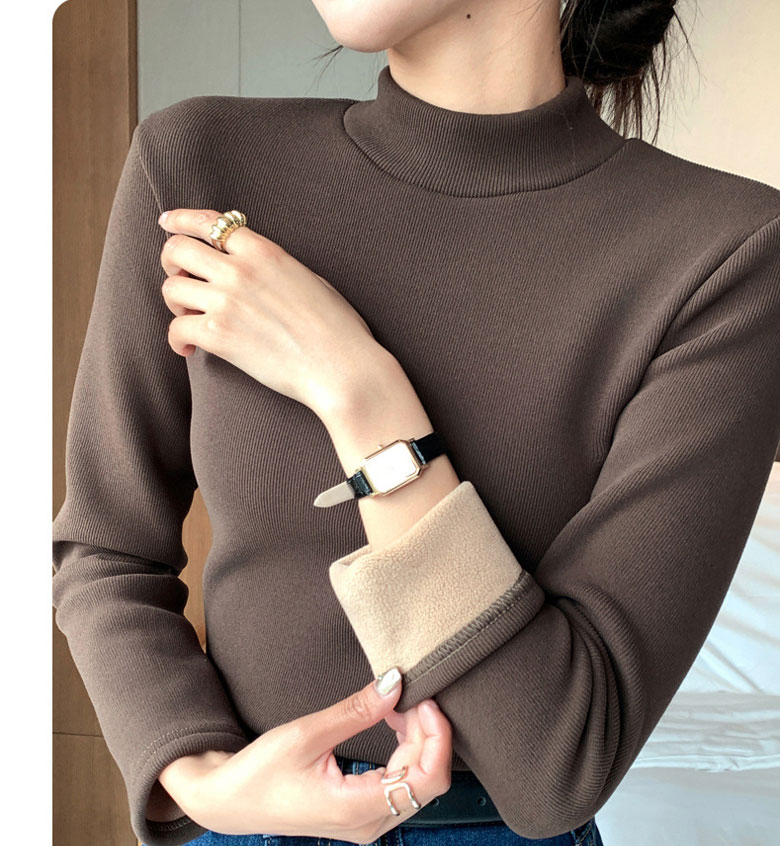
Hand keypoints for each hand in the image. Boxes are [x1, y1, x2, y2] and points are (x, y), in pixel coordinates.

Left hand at [157, 208, 384, 418]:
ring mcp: (226, 302)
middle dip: (171, 263)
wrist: (340, 366)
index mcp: (264, 251)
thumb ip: (275, 267)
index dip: (181, 219)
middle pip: (178, 250)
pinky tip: (190, 349)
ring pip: (171, 289)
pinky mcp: (218, 335)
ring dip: (176, 303)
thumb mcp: (310, 279)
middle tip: (178, 279)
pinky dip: (178, 339)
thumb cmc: (337, 328)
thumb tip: (256, 271)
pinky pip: (176, 328)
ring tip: (192, 318)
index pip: (211, 222)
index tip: (167, 223)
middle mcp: (239, 270)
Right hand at [160, 673, 452, 843]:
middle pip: (427, 778)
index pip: (427, 780)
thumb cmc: (259, 772)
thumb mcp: (306, 734)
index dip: (437, 737)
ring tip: (399, 703)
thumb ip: (356, 710)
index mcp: (357, 809)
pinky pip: (401, 783)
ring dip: (418, 739)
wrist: (228, 801)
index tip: (424, 699)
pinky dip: (406, 749)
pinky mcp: (361, 812)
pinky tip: (393, 722)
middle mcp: (369, 823)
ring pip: (417, 781)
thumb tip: (395, 683)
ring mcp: (367, 822)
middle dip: (428, 732)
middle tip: (410, 693)